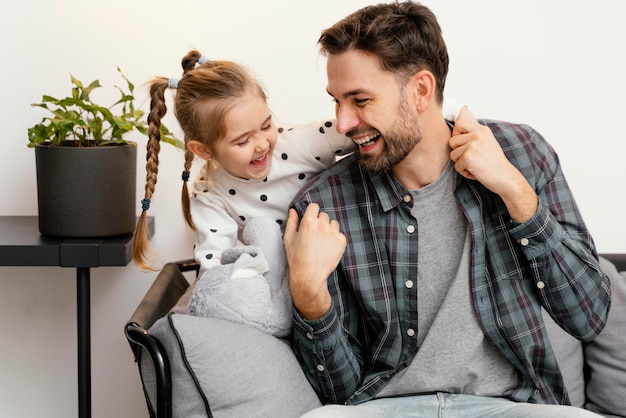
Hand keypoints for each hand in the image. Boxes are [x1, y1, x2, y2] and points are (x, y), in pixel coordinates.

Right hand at [283, 203, 345, 319]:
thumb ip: (291, 221)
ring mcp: (333, 233)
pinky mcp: (341, 241)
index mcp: (308, 222)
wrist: (309, 276)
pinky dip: (335, 239)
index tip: (311, 219)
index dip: (312, 212)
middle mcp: (322, 225)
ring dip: (329, 229)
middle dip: (319, 222)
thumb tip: (293, 211)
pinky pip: (339, 234)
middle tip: (314, 235)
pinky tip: (328, 248)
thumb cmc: (297, 259)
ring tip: (322, 242)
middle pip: (324, 215)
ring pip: (333, 224)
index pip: (314, 206)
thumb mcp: (289, 238)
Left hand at [449, 109, 537, 221]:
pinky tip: (476, 172)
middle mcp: (477, 135)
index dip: (457, 135)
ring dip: (461, 163)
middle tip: (472, 158)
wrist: (505, 177)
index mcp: (482, 130)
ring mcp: (472, 146)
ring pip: (453, 155)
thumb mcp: (487, 142)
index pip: (459, 124)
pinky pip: (456, 166)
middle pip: (452, 141)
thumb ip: (474, 133)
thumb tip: (460, 119)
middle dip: (458, 152)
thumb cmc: (495, 162)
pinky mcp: (468, 158)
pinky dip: (464, 172)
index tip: (465, 144)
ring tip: (475, 165)